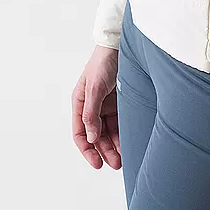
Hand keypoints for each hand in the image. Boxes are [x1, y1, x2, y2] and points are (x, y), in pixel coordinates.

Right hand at [71, 45, 121, 170]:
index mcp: (80, 103)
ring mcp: (106, 105)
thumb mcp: (95, 88)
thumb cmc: (104, 62)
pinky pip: (120, 122)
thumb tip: (91, 137)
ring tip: (124, 158)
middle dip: (104, 151)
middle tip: (116, 164)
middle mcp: (92, 106)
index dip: (87, 150)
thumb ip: (91, 113)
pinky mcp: (120, 102)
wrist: (120, 45)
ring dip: (115, 145)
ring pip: (109, 132)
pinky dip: (123, 133)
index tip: (97, 163)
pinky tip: (129, 142)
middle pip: (96, 136)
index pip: (80, 133)